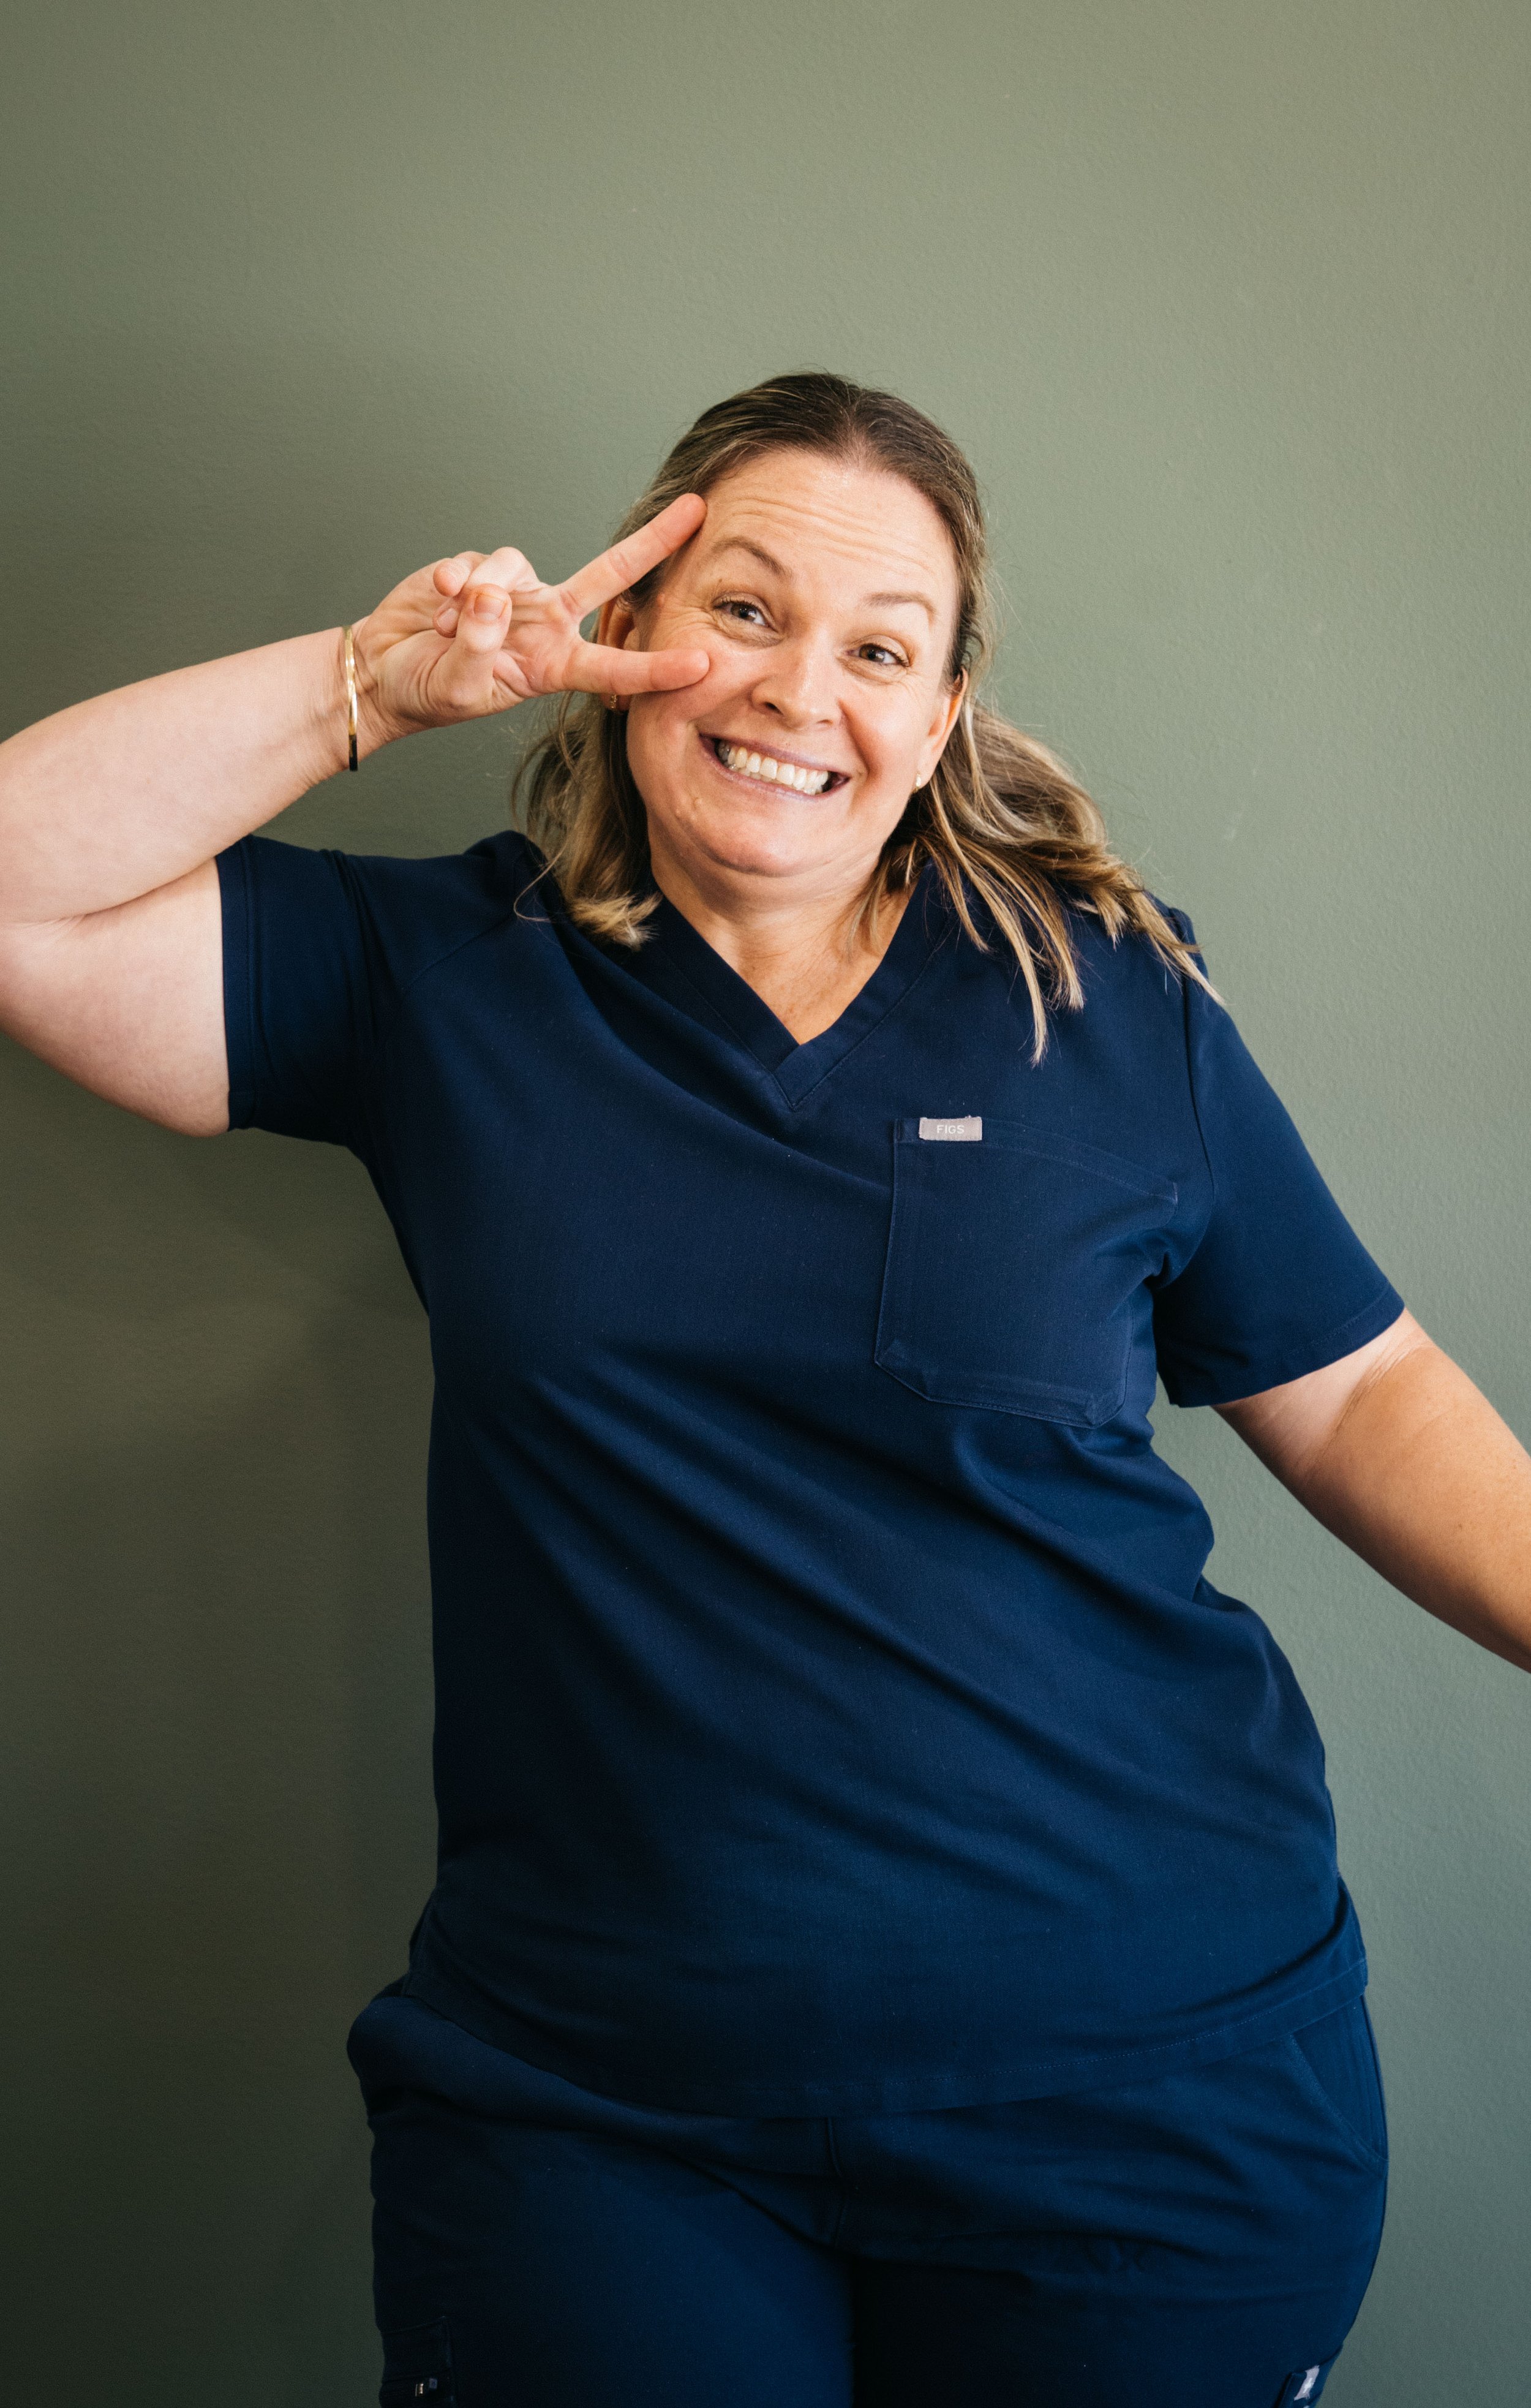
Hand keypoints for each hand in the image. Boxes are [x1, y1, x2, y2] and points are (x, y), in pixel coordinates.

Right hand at [351, 493, 709, 746]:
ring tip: (449, 629)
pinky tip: (439, 604)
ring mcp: (516, 591)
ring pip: (516, 569)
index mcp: (554, 665)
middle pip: (610, 575)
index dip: (657, 669)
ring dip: (478, 599)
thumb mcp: (456, 688)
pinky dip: (454, 583)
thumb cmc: (428, 691)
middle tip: (696, 511)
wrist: (385, 670)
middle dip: (653, 542)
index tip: (703, 665)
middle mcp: (547, 622)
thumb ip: (477, 648)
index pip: (615, 668)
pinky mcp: (481, 568)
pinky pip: (477, 563)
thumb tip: (492, 596)